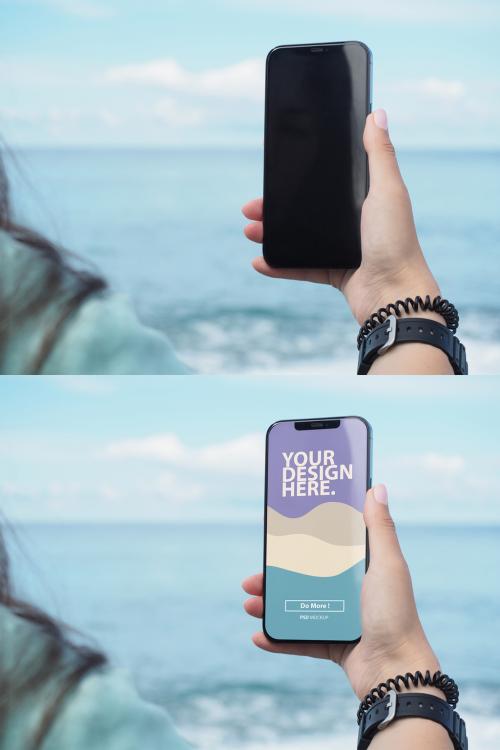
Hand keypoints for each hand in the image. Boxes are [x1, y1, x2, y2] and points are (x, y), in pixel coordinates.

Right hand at [242, 109, 440, 325]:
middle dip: (275, 208)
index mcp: (364, 198)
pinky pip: (300, 267)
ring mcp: (342, 248)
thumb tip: (376, 113)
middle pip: (306, 210)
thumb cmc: (396, 240)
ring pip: (299, 237)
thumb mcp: (388, 189)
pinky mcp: (334, 272)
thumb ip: (379, 153)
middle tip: (250, 208)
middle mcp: (353, 222)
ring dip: (272, 234)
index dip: (299, 176)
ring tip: (250, 231)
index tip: (276, 172)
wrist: (394, 294)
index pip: (326, 181)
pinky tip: (259, 262)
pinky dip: (279, 265)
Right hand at [242, 484, 440, 699]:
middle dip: (276, 575)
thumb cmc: (395, 613)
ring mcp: (341, 618)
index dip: (304, 536)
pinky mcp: (333, 645)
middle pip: (305, 576)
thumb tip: (376, 486)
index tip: (281, 527)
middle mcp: (351, 590)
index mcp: (362, 567)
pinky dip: (278, 637)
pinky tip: (259, 635)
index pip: (328, 545)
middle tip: (254, 575)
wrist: (396, 672)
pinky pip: (300, 639)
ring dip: (271, 605)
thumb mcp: (387, 564)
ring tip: (249, 604)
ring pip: (297, 606)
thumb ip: (380, 527)